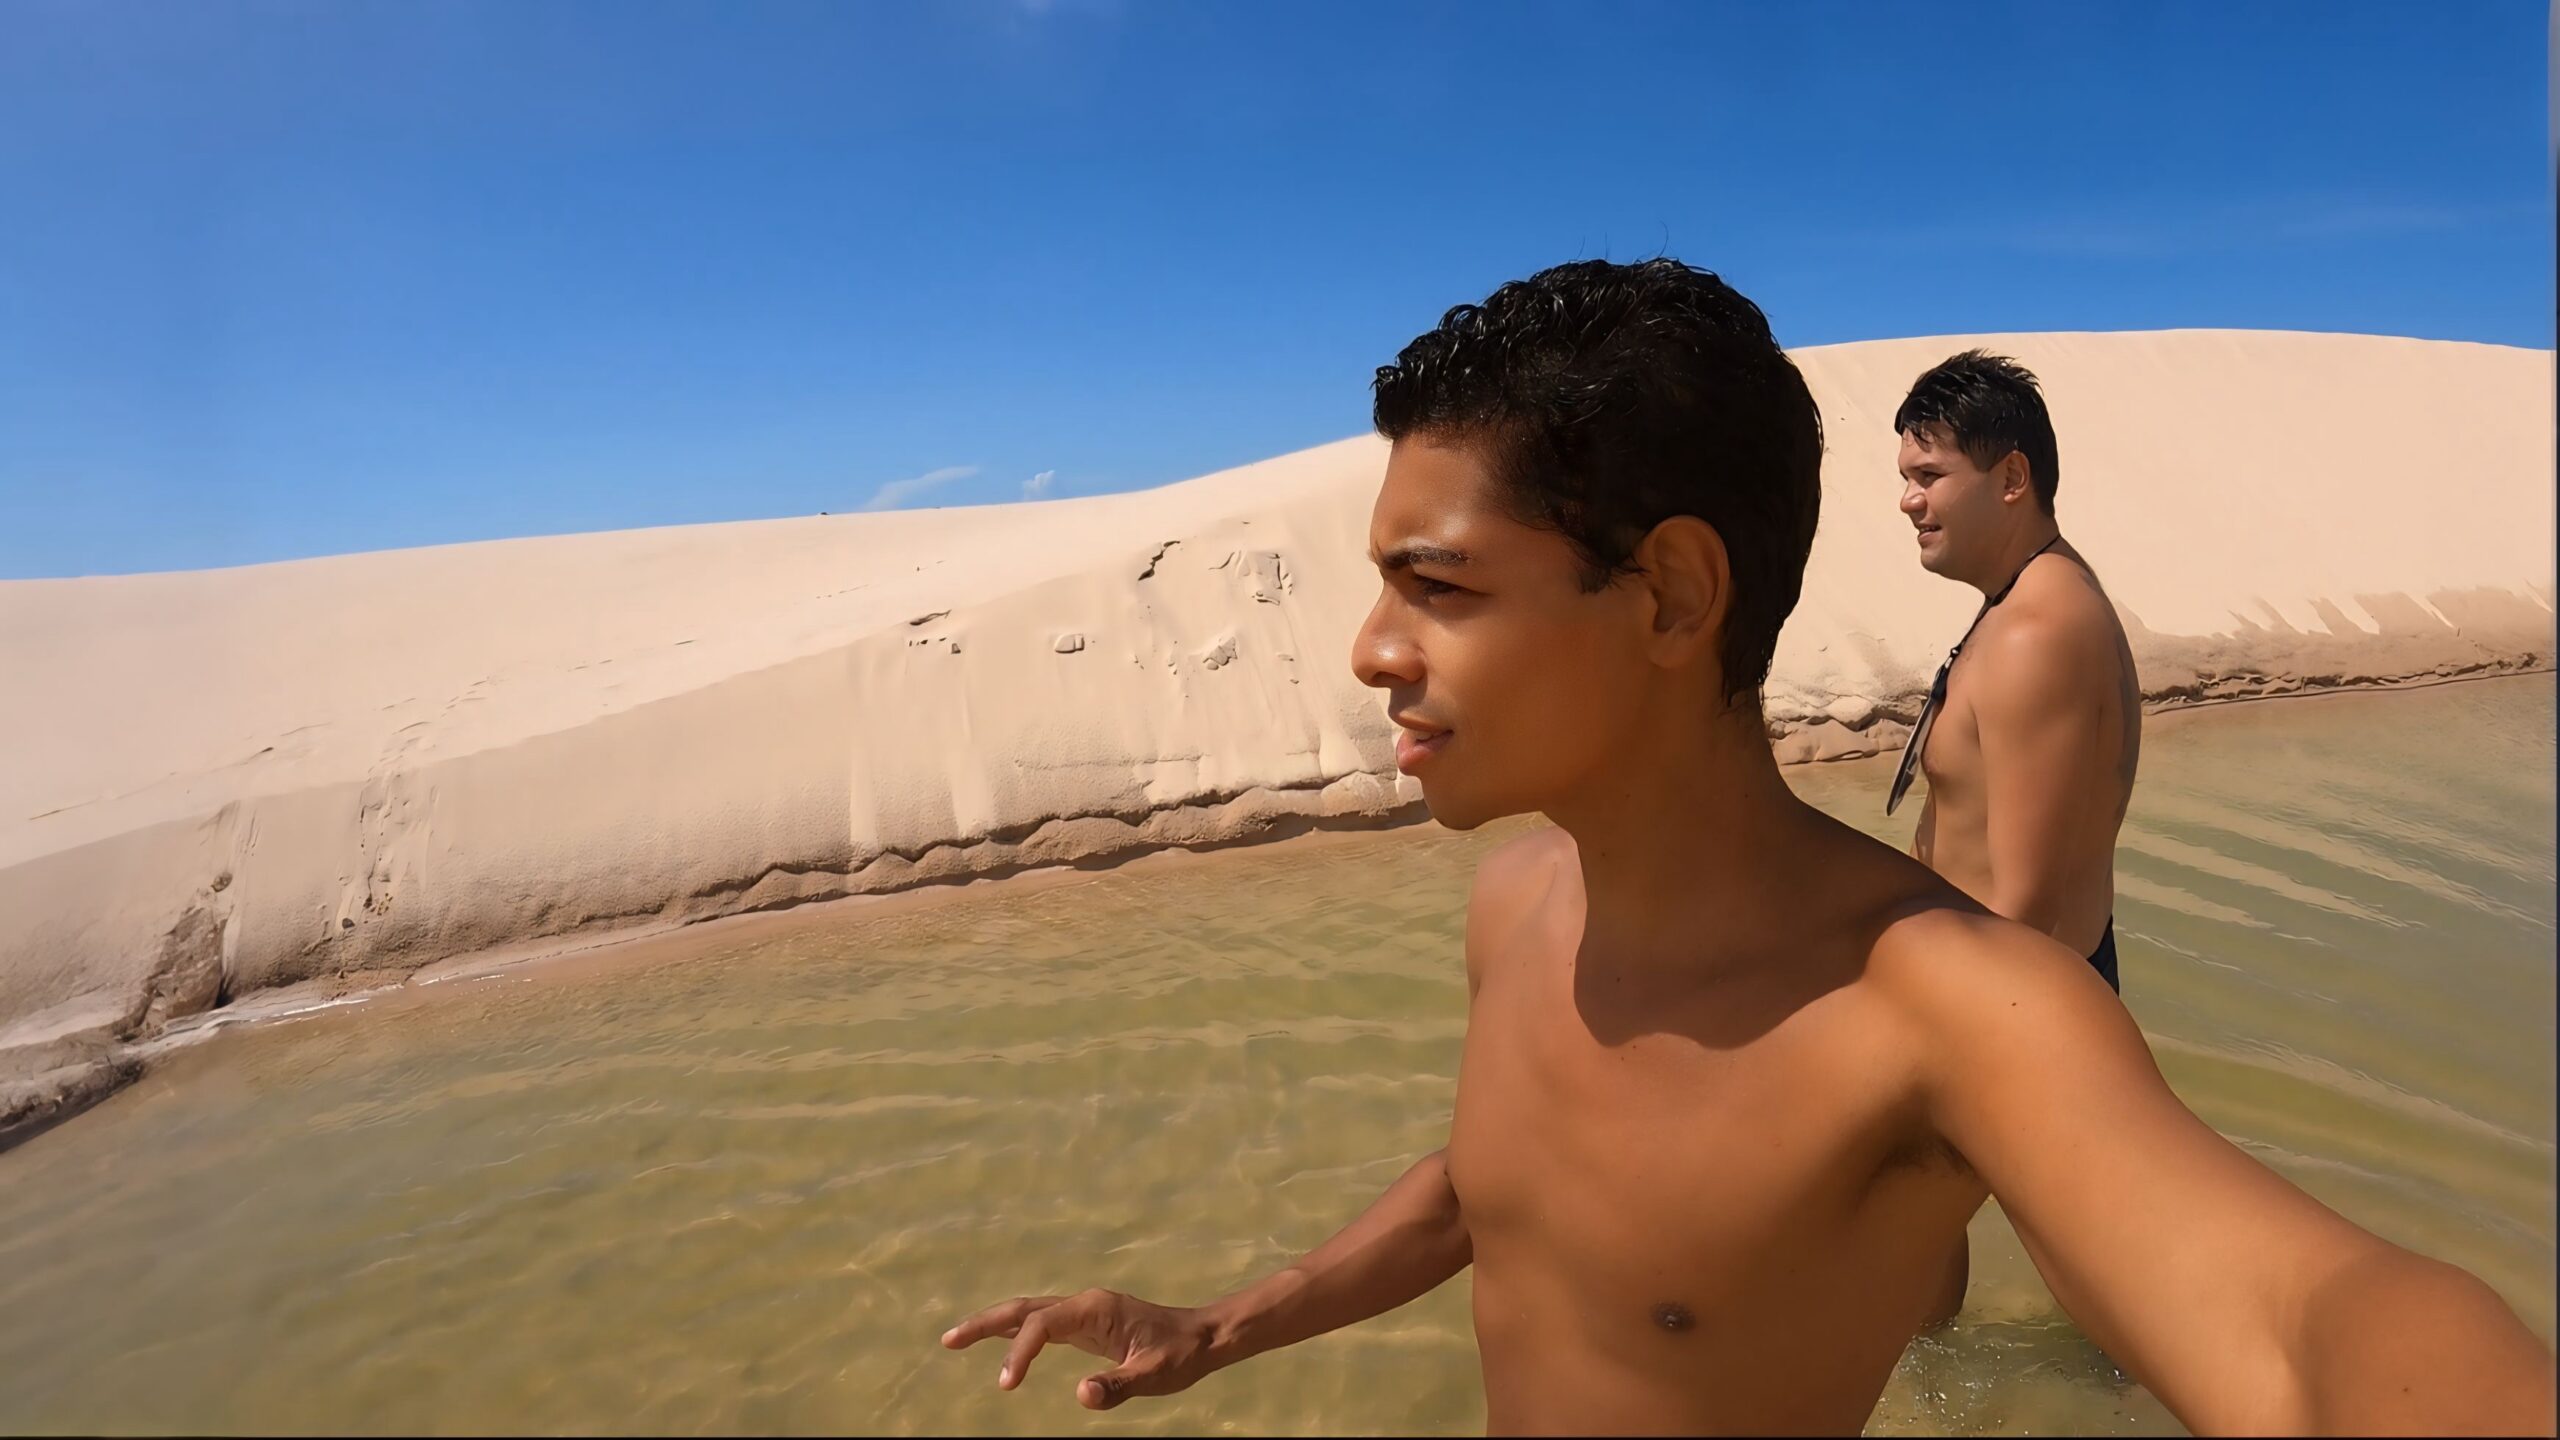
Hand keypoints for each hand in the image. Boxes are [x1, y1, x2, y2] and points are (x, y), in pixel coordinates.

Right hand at [940, 1288, 1219, 1410]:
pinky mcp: (1085, 1323)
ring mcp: (1083, 1312)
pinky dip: (1014, 1330)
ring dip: (992, 1324)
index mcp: (1096, 1310)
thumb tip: (1081, 1394)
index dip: (1019, 1352)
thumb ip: (1118, 1386)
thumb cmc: (1179, 1356)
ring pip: (1028, 1312)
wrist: (1202, 1338)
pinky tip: (999, 1341)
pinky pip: (1041, 1323)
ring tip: (955, 1339)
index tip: (1005, 1384)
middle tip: (948, 1341)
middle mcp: (1084, 1304)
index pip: (1042, 1325)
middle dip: (984, 1322)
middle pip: (1023, 1308)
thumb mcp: (1153, 1376)